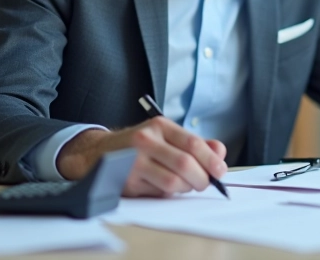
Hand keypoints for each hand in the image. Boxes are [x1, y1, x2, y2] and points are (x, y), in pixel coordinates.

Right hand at [56, 117, 227, 196]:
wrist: (99, 153)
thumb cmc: (140, 146)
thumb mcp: (165, 136)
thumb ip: (194, 144)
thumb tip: (220, 153)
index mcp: (159, 126)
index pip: (192, 143)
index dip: (211, 159)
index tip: (220, 171)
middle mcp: (145, 141)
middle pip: (185, 164)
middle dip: (202, 178)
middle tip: (205, 183)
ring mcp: (134, 162)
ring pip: (173, 182)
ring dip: (186, 188)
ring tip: (185, 185)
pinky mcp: (127, 182)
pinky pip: (158, 193)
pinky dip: (168, 193)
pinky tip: (166, 187)